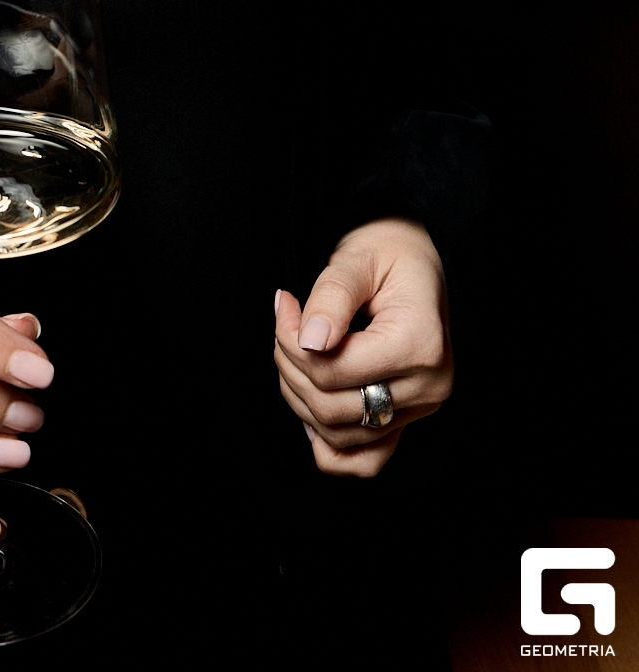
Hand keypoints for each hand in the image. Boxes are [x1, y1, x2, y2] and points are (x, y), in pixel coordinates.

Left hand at [273, 218, 452, 477]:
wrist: (417, 258)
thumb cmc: (388, 252)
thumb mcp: (356, 258)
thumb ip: (331, 297)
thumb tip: (310, 342)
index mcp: (421, 343)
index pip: (333, 371)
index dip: (291, 342)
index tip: (284, 304)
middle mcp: (429, 385)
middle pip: (331, 407)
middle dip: (290, 365)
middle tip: (285, 320)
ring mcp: (421, 409)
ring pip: (338, 433)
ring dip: (300, 397)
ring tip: (294, 348)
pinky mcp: (409, 419)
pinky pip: (366, 461)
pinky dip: (330, 443)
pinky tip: (311, 402)